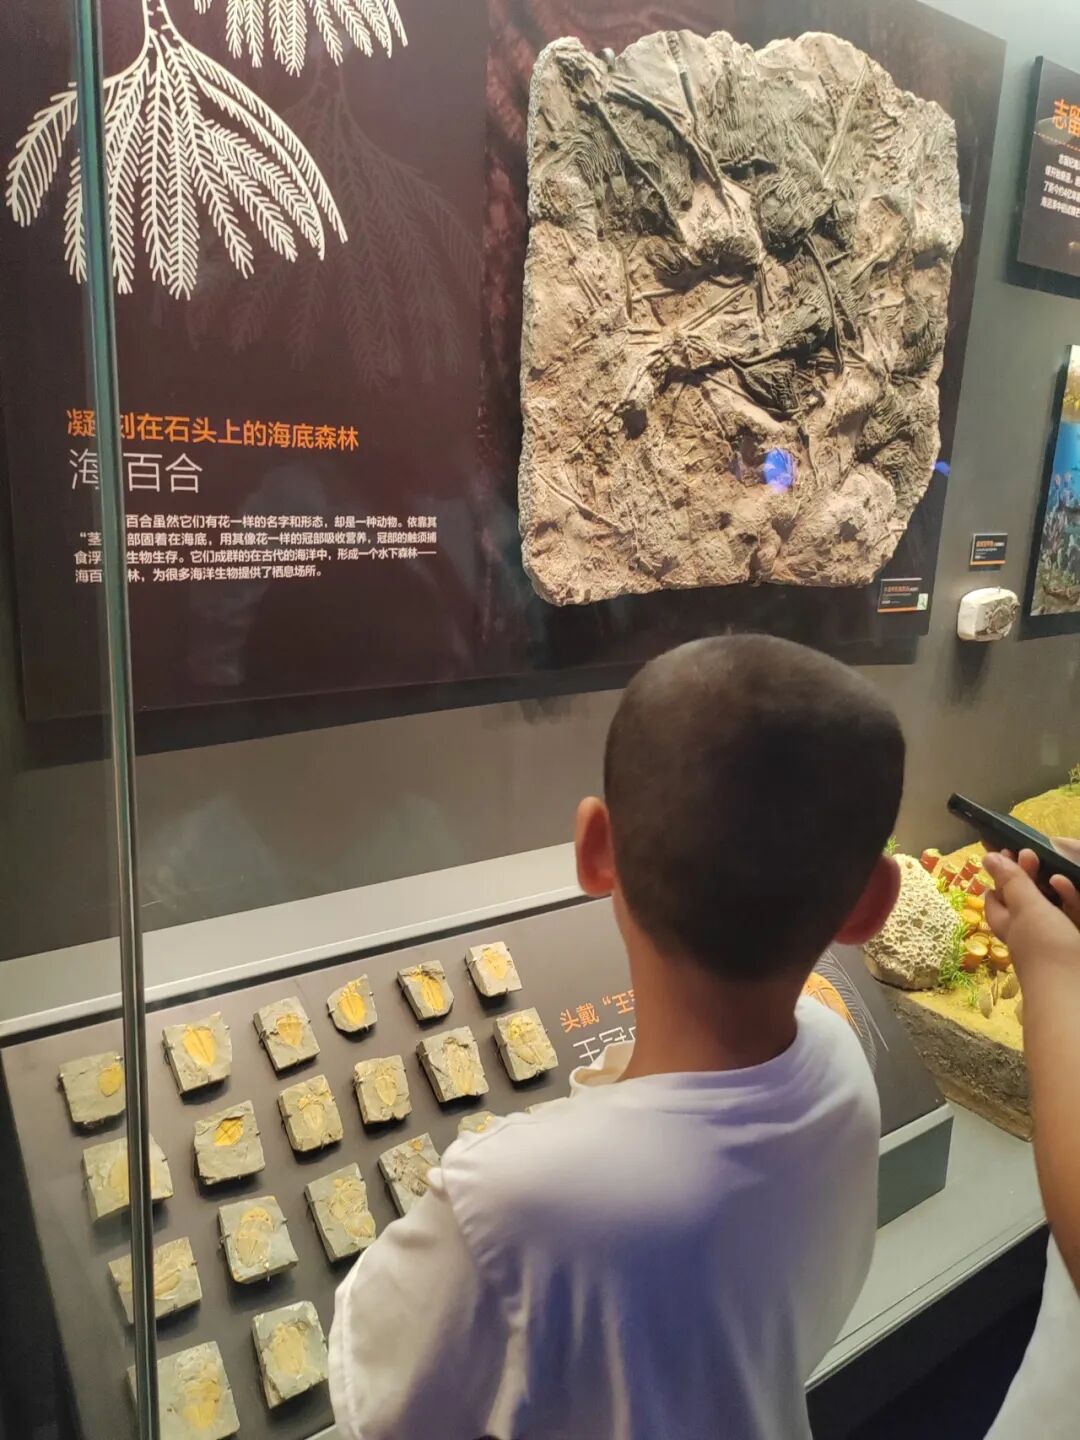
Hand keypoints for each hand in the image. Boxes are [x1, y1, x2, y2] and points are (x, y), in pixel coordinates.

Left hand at [983, 851, 1079, 977]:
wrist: (1076, 995)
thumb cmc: (1046, 948)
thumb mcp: (1026, 908)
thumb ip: (1012, 882)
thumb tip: (986, 857)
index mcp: (1010, 926)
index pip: (997, 899)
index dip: (1001, 876)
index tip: (1010, 852)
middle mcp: (1031, 935)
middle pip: (1028, 900)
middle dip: (1032, 877)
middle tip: (1036, 855)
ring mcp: (1056, 944)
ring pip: (1055, 910)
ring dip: (1058, 890)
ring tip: (1058, 875)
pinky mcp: (1075, 950)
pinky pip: (1075, 921)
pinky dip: (1075, 905)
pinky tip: (1071, 894)